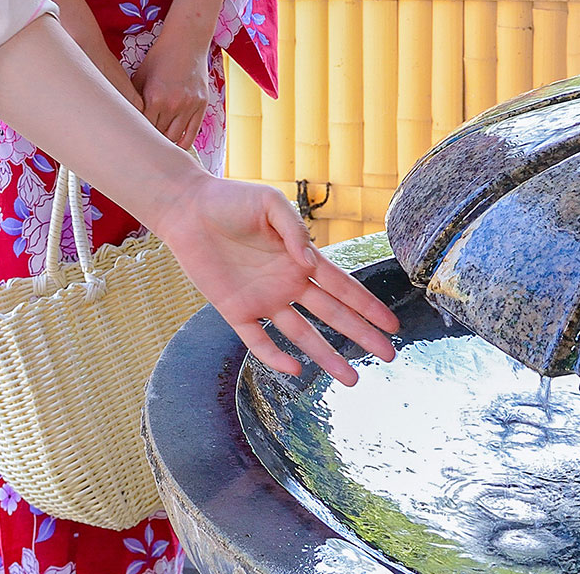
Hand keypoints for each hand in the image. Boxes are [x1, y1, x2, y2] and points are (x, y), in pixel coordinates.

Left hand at [134, 29, 214, 149]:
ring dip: (166, 141)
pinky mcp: (201, 105)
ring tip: (158, 144)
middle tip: (142, 144)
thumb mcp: (140, 75)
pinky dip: (183, 142)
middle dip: (150, 139)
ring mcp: (189, 105)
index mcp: (154, 97)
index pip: (142, 128)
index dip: (136, 134)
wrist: (186, 41)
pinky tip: (176, 146)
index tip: (131, 138)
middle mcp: (172, 104)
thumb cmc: (160, 56)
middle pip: (158, 135)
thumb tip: (123, 117)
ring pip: (175, 137)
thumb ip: (133, 97)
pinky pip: (192, 132)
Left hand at [154, 173, 399, 383]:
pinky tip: (295, 369)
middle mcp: (287, 284)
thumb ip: (295, 230)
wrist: (188, 209)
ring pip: (301, 335)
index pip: (342, 287)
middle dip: (360, 334)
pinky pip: (257, 340)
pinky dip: (275, 356)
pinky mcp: (234, 310)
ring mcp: (262, 300)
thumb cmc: (231, 200)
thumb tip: (309, 262)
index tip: (392, 323)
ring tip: (352, 379)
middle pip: (331, 315)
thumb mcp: (271, 204)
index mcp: (300, 259)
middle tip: (388, 355)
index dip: (367, 305)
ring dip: (326, 356)